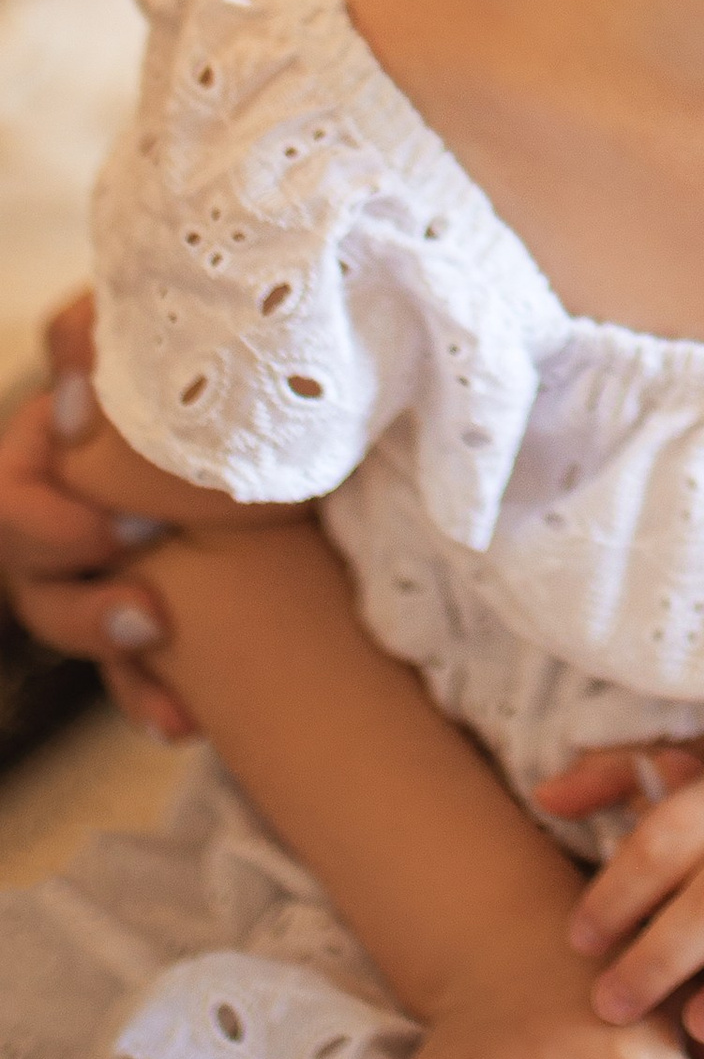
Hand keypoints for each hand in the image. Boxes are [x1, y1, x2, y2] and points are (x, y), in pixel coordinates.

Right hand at [0, 298, 193, 739]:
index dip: (50, 524)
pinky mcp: (155, 600)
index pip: (11, 497)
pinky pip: (135, 670)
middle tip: (154, 613)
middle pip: (34, 578)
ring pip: (77, 628)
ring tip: (175, 685)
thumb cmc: (237, 352)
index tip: (128, 534)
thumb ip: (105, 336)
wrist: (318, 392)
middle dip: (83, 606)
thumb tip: (76, 368)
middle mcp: (69, 502)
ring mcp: (106, 559)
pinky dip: (154, 697)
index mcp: (58, 440)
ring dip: (119, 663)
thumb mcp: (172, 340)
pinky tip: (182, 722)